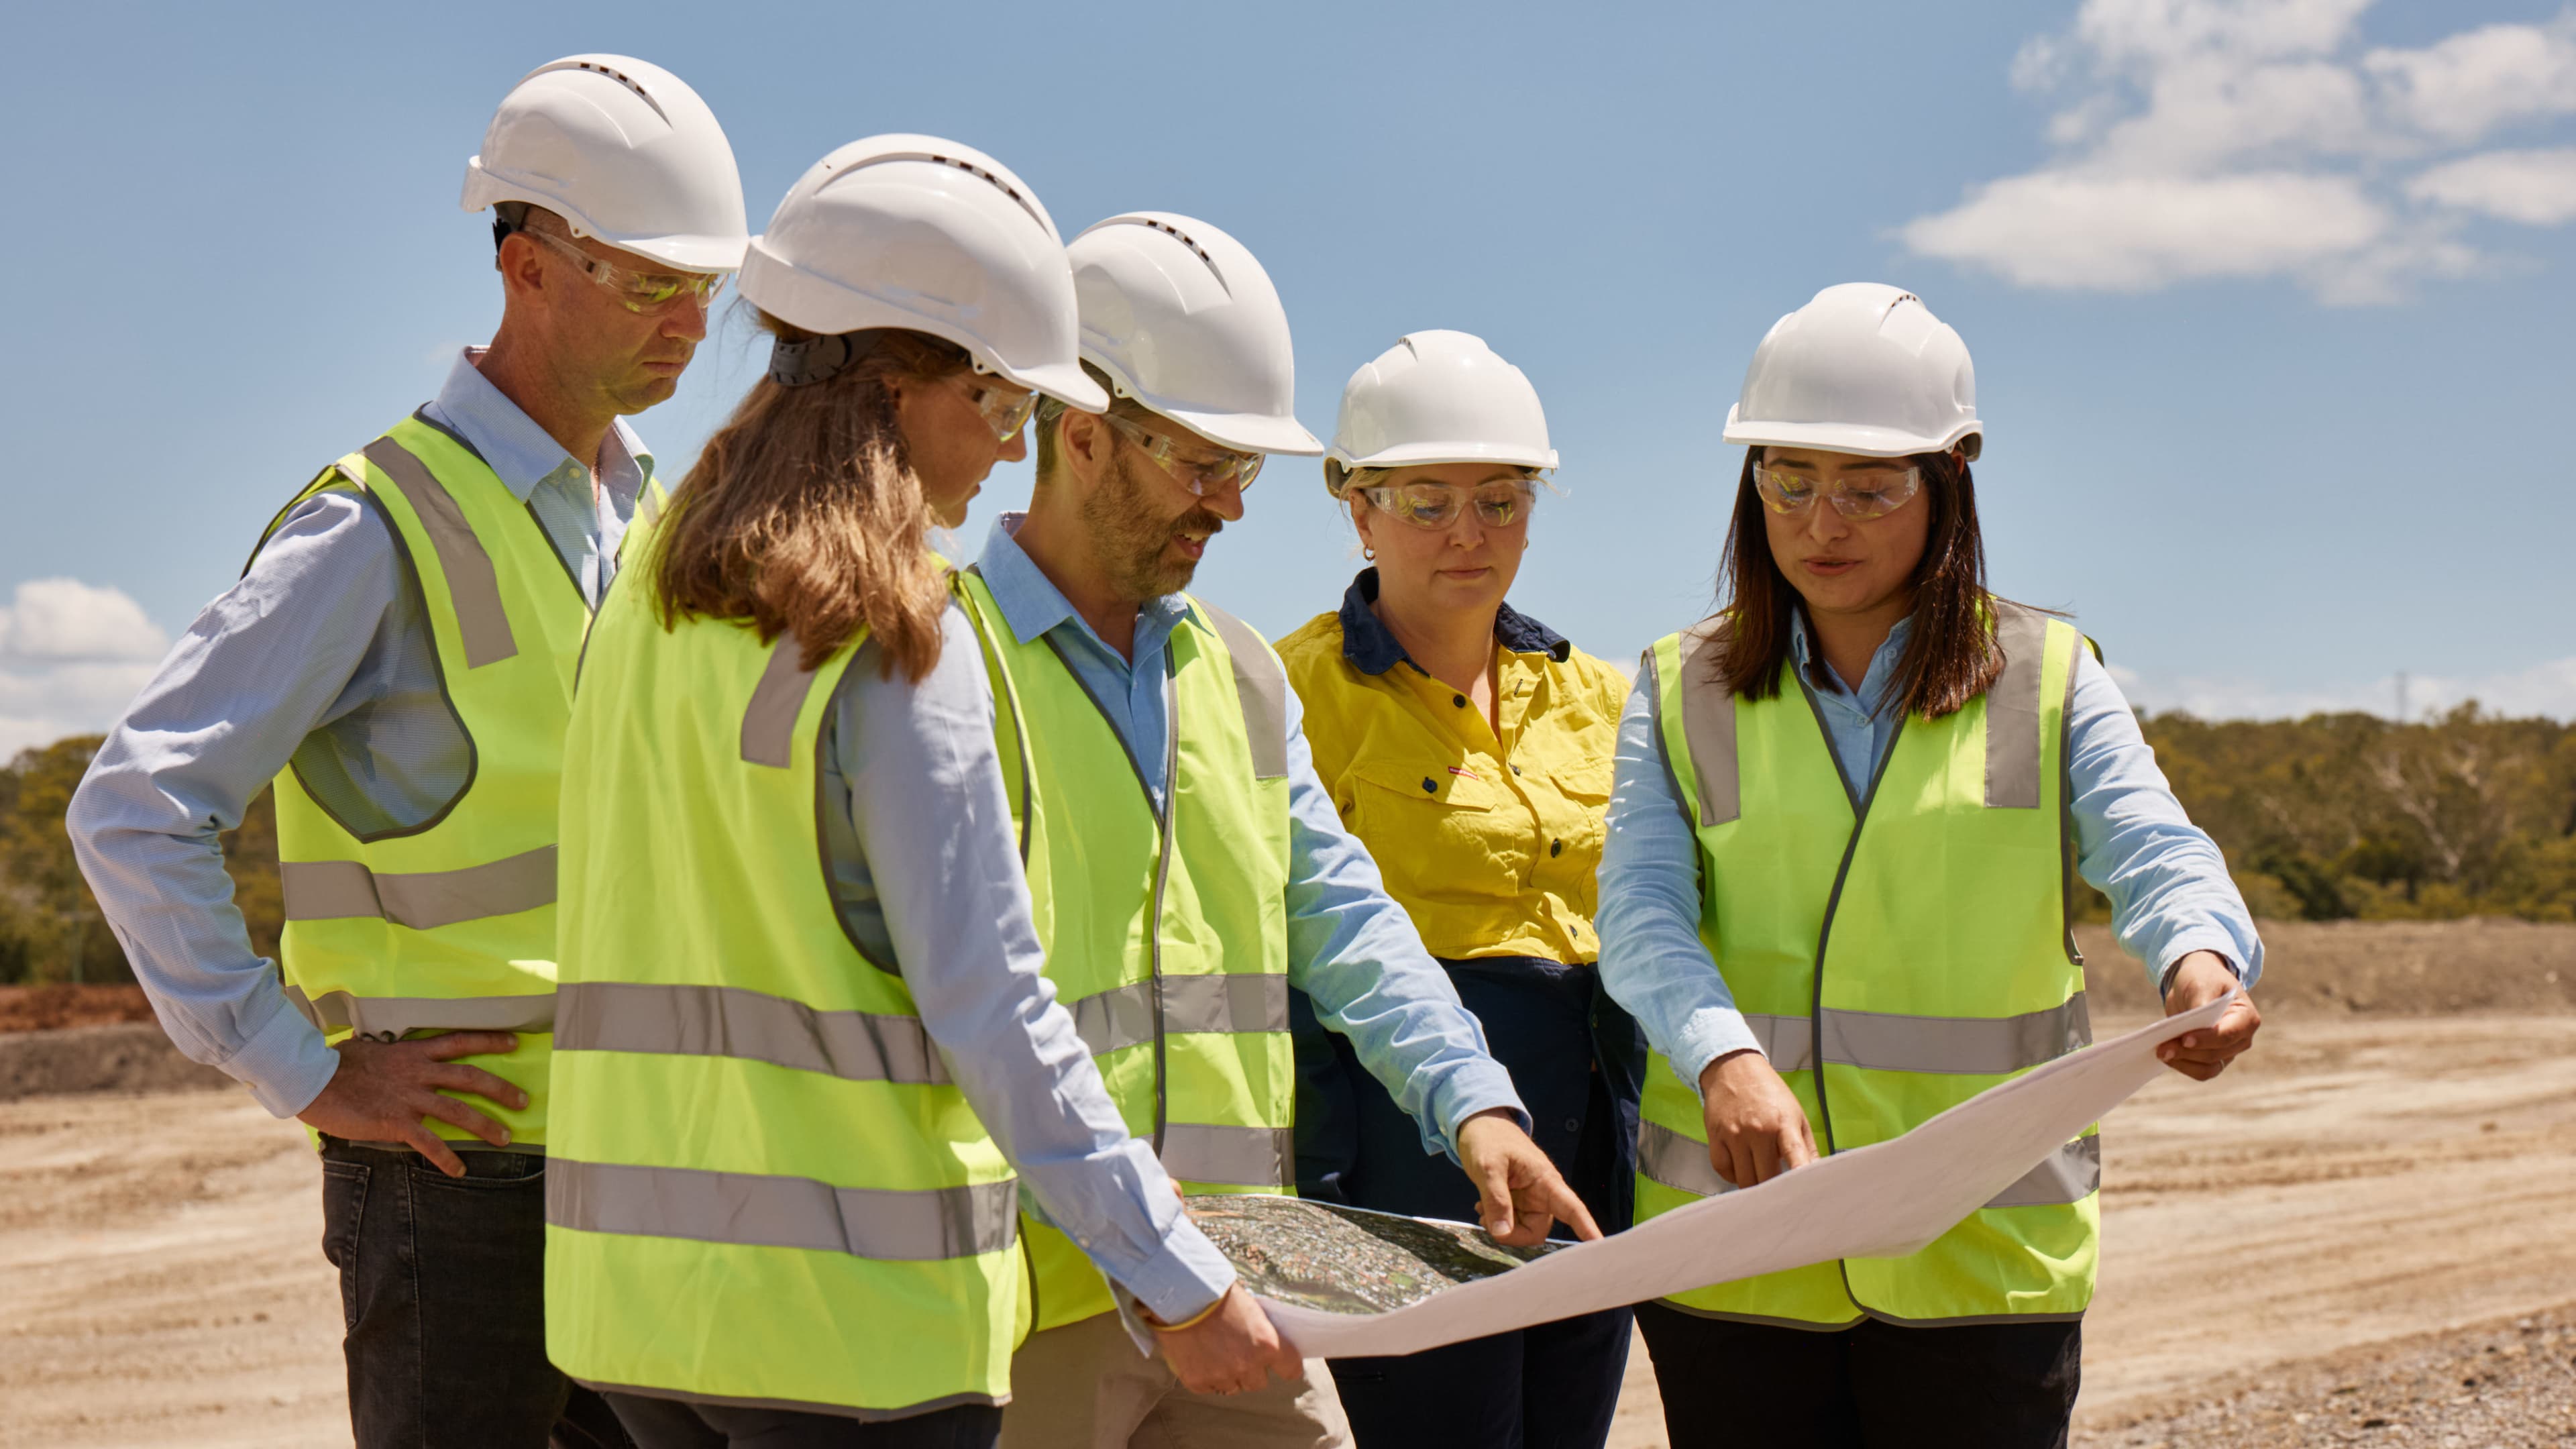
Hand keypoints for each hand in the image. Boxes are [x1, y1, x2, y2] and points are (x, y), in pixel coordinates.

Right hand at [296, 1032, 525, 1176]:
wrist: (312, 1079)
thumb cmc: (336, 1064)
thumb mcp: (371, 1050)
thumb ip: (392, 1056)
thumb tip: (393, 1056)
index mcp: (413, 1052)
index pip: (460, 1041)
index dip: (489, 1040)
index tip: (515, 1041)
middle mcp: (418, 1072)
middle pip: (470, 1077)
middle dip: (501, 1089)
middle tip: (524, 1101)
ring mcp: (409, 1097)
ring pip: (458, 1110)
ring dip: (485, 1125)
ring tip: (505, 1138)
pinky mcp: (396, 1122)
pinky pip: (429, 1142)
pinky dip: (447, 1157)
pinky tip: (459, 1170)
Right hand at [1150, 1283, 1304, 1395]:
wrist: (1181, 1295)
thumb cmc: (1218, 1295)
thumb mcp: (1251, 1309)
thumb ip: (1261, 1333)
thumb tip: (1266, 1346)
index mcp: (1267, 1345)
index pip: (1290, 1370)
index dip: (1285, 1366)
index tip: (1280, 1364)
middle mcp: (1247, 1365)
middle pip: (1258, 1383)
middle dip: (1251, 1370)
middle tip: (1237, 1351)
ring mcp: (1221, 1376)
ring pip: (1232, 1387)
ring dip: (1227, 1374)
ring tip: (1214, 1352)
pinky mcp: (1198, 1381)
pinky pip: (1208, 1387)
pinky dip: (1205, 1375)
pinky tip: (1198, 1355)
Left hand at [1454, 1109, 1602, 1245]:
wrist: (1479, 1126)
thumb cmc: (1489, 1139)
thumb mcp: (1488, 1166)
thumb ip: (1496, 1199)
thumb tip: (1502, 1233)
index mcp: (1546, 1180)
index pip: (1573, 1208)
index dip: (1587, 1228)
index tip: (1599, 1246)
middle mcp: (1542, 1195)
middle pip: (1537, 1231)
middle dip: (1513, 1234)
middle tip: (1486, 1221)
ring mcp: (1529, 1201)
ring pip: (1522, 1231)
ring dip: (1501, 1228)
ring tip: (1482, 1209)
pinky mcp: (1517, 1204)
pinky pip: (1511, 1225)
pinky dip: (1496, 1223)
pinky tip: (1482, 1208)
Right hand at [1697, 1048, 1816, 1187]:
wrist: (1734, 1068)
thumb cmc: (1769, 1093)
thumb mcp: (1796, 1114)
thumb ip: (1807, 1147)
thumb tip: (1817, 1176)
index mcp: (1784, 1123)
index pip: (1795, 1154)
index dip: (1800, 1174)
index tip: (1804, 1193)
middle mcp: (1758, 1129)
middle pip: (1766, 1178)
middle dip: (1773, 1186)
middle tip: (1777, 1185)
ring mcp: (1735, 1134)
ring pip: (1744, 1180)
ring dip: (1753, 1182)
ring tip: (1759, 1170)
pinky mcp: (1715, 1136)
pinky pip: (1723, 1171)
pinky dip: (1732, 1175)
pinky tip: (1741, 1165)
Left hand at [2158, 952, 2259, 1080]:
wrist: (2196, 983)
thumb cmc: (2203, 979)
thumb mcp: (2201, 984)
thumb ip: (2200, 1005)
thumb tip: (2191, 1031)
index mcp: (2246, 1017)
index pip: (2228, 1034)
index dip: (2206, 1039)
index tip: (2184, 1039)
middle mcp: (2241, 1039)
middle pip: (2215, 1054)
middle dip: (2187, 1052)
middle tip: (2161, 1047)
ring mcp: (2228, 1051)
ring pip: (2208, 1068)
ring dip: (2183, 1062)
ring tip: (2161, 1052)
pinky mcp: (2212, 1058)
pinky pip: (2200, 1071)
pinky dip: (2182, 1066)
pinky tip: (2166, 1056)